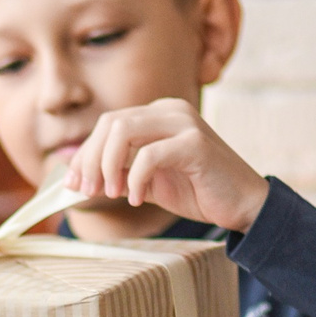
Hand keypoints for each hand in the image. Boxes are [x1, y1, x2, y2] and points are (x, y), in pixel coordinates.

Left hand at [64, 98, 269, 232]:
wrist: (243, 206)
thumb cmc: (198, 192)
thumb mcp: (148, 181)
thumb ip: (118, 173)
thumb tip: (77, 178)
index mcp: (159, 114)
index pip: (108, 123)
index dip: (84, 153)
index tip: (72, 184)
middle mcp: (170, 110)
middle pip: (110, 123)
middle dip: (90, 160)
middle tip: (88, 191)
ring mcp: (184, 123)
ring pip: (124, 130)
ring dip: (108, 166)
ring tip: (113, 194)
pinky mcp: (195, 143)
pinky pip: (148, 155)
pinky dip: (135, 179)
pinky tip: (137, 200)